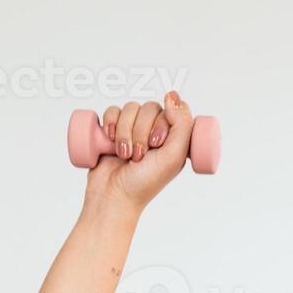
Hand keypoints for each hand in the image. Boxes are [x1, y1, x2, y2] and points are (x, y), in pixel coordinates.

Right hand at [84, 91, 194, 210]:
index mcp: (174, 137)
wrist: (113, 196)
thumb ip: (182, 125)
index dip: (162, 123)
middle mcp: (155, 130)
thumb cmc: (145, 182)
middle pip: (150, 107)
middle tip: (138, 155)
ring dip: (125, 131)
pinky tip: (110, 139)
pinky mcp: (113, 129)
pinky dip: (110, 122)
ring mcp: (133, 129)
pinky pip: (112, 109)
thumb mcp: (173, 157)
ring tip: (123, 154)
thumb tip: (172, 96)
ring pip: (130, 108)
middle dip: (140, 131)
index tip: (157, 144)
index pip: (172, 109)